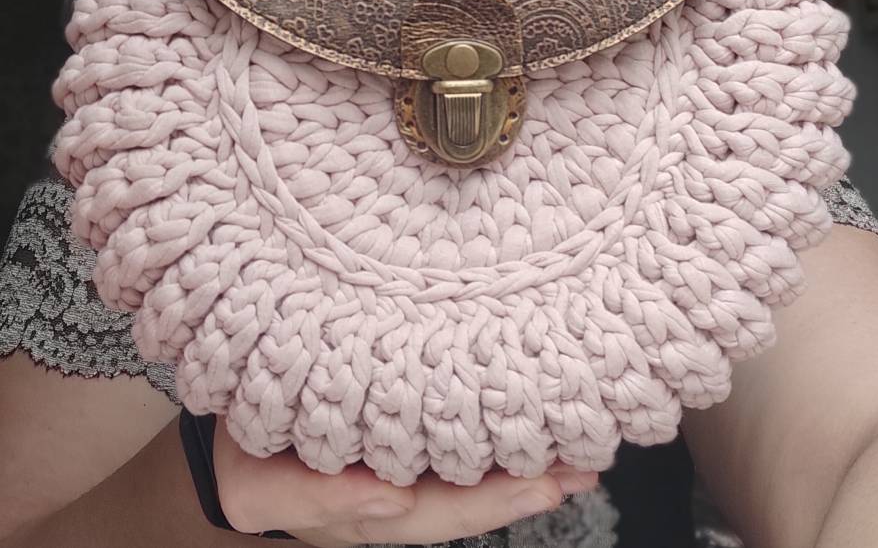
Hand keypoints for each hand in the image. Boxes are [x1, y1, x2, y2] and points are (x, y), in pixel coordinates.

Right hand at [213, 416, 598, 546]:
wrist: (238, 432)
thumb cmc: (251, 455)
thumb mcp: (258, 485)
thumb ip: (318, 496)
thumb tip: (392, 498)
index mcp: (370, 506)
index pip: (441, 513)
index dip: (492, 505)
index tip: (543, 486)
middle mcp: (397, 491)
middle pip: (472, 497)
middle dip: (527, 485)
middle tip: (583, 466)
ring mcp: (404, 463)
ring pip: (472, 470)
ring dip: (527, 461)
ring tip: (580, 449)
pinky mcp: (406, 426)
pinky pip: (458, 436)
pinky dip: (499, 432)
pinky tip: (537, 418)